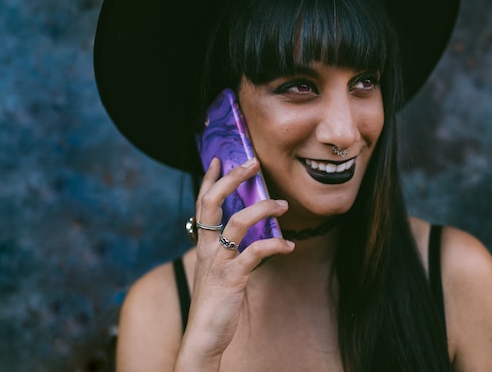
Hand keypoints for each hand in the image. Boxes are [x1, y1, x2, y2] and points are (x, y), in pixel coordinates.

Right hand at [175, 157, 293, 370]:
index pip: (203, 202)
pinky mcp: (232, 278)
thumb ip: (227, 247)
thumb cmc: (215, 298)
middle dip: (232, 179)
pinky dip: (275, 246)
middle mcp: (207, 247)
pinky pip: (255, 254)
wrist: (204, 334)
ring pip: (236, 222)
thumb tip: (248, 229)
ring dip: (262, 209)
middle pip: (213, 202)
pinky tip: (289, 246)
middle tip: (252, 163)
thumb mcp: (217, 267)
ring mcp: (218, 261)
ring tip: (282, 205)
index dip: (209, 179)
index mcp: (203, 243)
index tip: (218, 158)